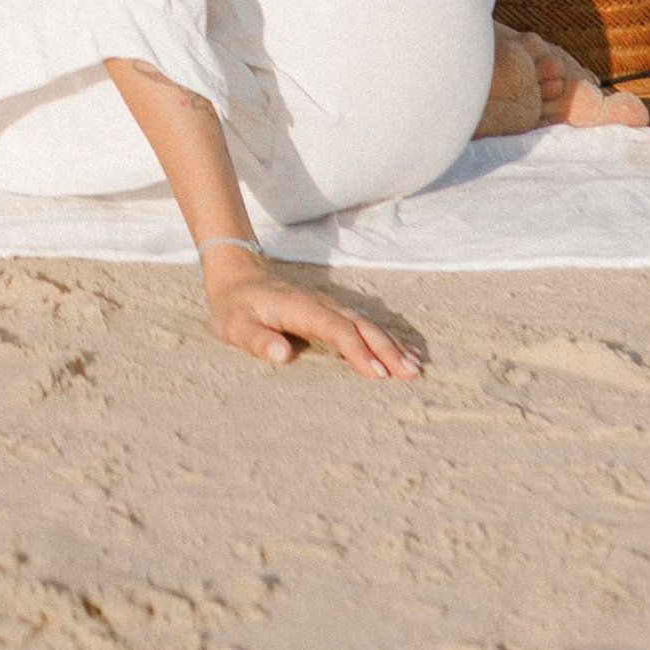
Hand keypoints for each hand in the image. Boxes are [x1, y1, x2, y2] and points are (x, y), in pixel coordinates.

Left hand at [200, 245, 422, 378]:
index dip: (358, 351)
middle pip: (360, 325)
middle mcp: (321, 303)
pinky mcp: (332, 310)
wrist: (237, 274)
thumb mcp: (234, 326)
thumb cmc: (234, 307)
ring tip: (416, 367)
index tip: (379, 375)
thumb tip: (283, 355)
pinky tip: (402, 351)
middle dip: (387, 349)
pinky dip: (386, 337)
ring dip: (392, 344)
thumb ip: (257, 340)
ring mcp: (329, 305)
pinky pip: (363, 323)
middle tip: (412, 374)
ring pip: (367, 323)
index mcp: (300, 308)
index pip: (336, 330)